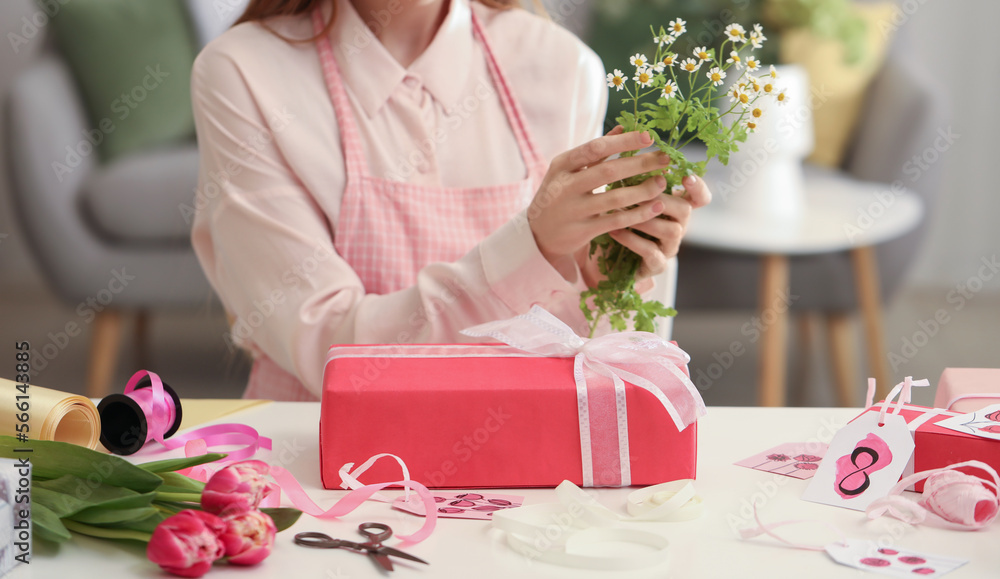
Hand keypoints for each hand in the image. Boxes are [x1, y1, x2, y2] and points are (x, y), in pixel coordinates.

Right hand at [527, 126, 671, 265]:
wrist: (538, 234)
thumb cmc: (558, 194)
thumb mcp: (567, 170)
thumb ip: (594, 151)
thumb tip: (623, 127)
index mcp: (562, 165)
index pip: (596, 148)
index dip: (624, 141)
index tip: (648, 136)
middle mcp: (565, 186)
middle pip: (609, 171)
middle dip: (641, 163)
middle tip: (665, 159)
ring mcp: (573, 210)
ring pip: (615, 197)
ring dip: (643, 190)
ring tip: (662, 182)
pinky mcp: (583, 231)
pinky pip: (616, 220)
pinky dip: (638, 213)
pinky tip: (655, 207)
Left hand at [605, 174, 712, 282]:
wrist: (604, 260)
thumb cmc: (617, 221)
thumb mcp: (623, 195)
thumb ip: (629, 171)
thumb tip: (624, 136)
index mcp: (674, 208)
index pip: (699, 197)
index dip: (698, 187)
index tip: (687, 176)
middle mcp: (677, 227)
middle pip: (685, 210)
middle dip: (662, 199)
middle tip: (639, 192)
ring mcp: (668, 247)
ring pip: (672, 231)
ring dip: (646, 219)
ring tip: (621, 211)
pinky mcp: (656, 265)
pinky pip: (652, 252)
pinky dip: (633, 240)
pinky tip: (615, 230)